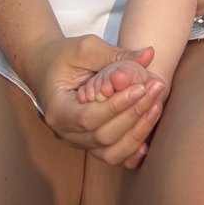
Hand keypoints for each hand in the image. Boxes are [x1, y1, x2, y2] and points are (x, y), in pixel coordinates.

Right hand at [32, 34, 165, 167]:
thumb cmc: (64, 55)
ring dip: (138, 132)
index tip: (141, 87)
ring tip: (157, 104)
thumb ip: (115, 54)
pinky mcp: (90, 143)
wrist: (46, 68)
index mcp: (58, 110)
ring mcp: (78, 142)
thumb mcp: (86, 48)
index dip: (117, 106)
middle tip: (156, 87)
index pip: (89, 118)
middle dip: (134, 114)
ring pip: (110, 152)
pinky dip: (131, 152)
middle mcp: (66, 133)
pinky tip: (148, 141)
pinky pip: (112, 156)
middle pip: (103, 137)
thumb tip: (149, 54)